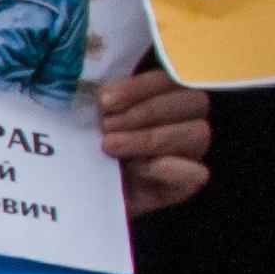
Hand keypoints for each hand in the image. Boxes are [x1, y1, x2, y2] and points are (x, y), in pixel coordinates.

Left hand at [99, 59, 210, 214]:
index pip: (169, 80)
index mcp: (163, 97)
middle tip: (106, 127)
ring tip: (111, 146)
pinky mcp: (183, 184)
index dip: (140, 87)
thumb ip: (101, 103)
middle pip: (193, 102)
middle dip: (146, 112)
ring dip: (151, 138)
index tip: (104, 100)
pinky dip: (170, 168)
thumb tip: (102, 94)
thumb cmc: (86, 150)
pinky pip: (195, 173)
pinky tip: (139, 168)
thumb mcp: (88, 121)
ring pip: (196, 133)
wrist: (78, 193)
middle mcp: (184, 121)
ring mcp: (188, 153)